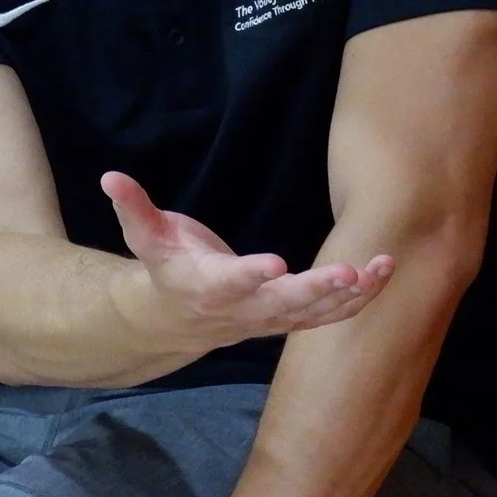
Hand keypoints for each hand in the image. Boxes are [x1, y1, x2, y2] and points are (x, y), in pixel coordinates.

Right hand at [101, 171, 393, 351]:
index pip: (228, 283)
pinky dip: (359, 297)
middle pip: (281, 305)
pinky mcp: (290, 318)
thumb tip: (111, 177)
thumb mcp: (145, 237)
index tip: (275, 263)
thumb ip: (133, 208)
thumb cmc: (166, 267)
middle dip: (314, 290)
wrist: (175, 319)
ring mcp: (269, 319)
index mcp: (205, 288)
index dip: (250, 275)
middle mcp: (241, 310)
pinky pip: (329, 314)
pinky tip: (384, 270)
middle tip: (346, 272)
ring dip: (350, 293)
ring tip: (380, 266)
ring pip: (314, 313)